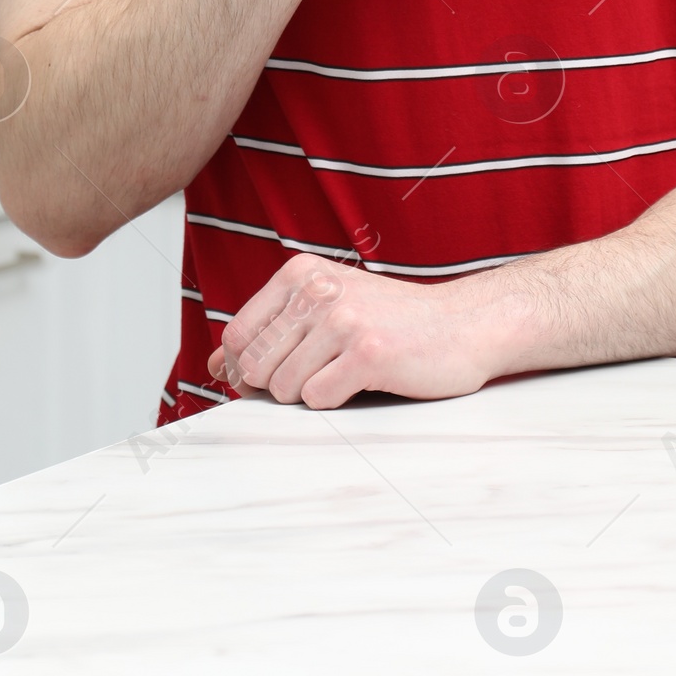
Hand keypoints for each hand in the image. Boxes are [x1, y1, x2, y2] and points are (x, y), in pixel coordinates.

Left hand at [206, 253, 501, 409]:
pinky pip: (317, 400)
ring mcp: (343, 320)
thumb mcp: (324, 308)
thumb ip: (269, 332)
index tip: (275, 373)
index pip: (236, 335)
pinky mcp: (367, 354)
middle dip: (277, 385)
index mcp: (300, 273)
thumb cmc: (390, 321)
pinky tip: (363, 381)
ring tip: (344, 373)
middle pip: (254, 366)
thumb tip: (214, 366)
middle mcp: (317, 290)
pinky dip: (336, 401)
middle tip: (318, 375)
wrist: (462, 326)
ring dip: (310, 393)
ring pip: (283, 388)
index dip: (245, 368)